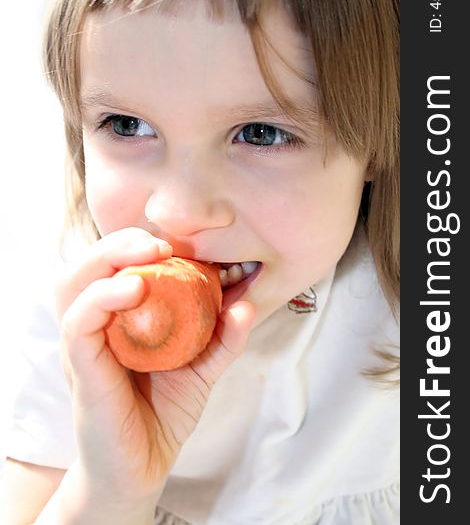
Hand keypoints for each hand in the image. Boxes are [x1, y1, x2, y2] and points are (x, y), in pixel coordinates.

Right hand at [56, 227, 254, 507]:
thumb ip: (222, 338)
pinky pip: (78, 324)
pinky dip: (101, 299)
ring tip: (147, 255)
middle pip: (88, 265)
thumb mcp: (201, 367)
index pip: (114, 264)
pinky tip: (134, 290)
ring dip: (107, 260)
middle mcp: (95, 324)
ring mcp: (84, 346)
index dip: (137, 243)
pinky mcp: (82, 368)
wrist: (143, 466)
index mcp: (118, 316)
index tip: (176, 242)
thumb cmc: (164, 410)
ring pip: (72, 285)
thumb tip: (245, 304)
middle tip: (158, 243)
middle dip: (120, 243)